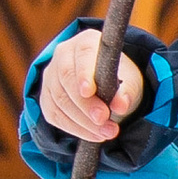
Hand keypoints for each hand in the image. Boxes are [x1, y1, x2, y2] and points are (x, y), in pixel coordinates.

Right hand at [38, 28, 142, 143]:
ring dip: (82, 121)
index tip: (89, 91)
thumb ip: (127, 92)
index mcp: (86, 43)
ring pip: (59, 99)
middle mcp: (63, 55)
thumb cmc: (119, 79)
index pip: (83, 54)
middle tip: (103, 119)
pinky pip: (54, 115)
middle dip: (85, 103)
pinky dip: (74, 128)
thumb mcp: (130, 82)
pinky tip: (93, 135)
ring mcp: (51, 76)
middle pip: (66, 78)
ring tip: (106, 133)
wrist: (106, 88)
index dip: (84, 73)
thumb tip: (121, 105)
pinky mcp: (46, 97)